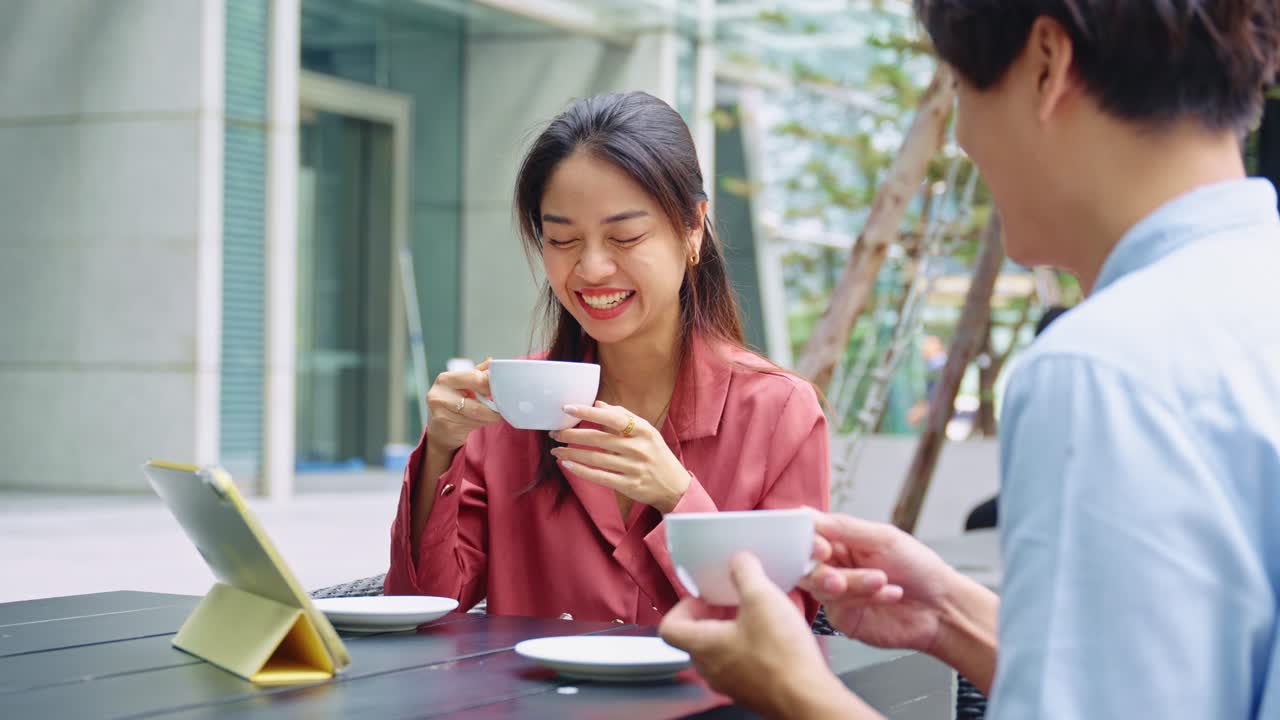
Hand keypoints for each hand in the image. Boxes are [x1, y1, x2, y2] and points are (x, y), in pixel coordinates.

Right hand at [424, 359, 502, 453]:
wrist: (438, 428)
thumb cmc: (452, 402)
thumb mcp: (462, 384)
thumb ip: (476, 373)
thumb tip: (491, 361)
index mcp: (445, 379)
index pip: (474, 378)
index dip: (490, 384)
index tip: (499, 389)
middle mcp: (439, 395)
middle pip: (476, 402)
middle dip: (493, 405)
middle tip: (501, 406)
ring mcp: (441, 413)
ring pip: (477, 415)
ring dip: (490, 416)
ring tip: (494, 414)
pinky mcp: (447, 428)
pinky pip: (472, 425)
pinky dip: (483, 423)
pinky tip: (482, 421)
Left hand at [550, 401, 690, 512]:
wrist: (674, 486)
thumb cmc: (656, 454)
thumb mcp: (646, 431)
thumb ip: (623, 416)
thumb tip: (597, 405)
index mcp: (643, 430)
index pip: (612, 418)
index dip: (588, 413)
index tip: (567, 408)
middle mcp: (639, 448)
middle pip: (598, 439)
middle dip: (572, 435)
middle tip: (555, 433)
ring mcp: (634, 468)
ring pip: (595, 459)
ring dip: (571, 453)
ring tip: (556, 450)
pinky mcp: (629, 486)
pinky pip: (599, 477)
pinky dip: (581, 471)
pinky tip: (567, 465)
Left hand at [660, 553, 866, 719]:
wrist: (807, 697)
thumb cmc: (780, 654)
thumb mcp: (762, 598)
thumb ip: (745, 572)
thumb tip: (738, 560)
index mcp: (702, 645)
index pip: (669, 627)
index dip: (682, 607)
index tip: (704, 597)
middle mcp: (710, 669)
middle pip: (695, 638)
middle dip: (711, 616)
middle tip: (731, 601)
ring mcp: (730, 684)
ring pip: (718, 652)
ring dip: (731, 631)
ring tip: (754, 616)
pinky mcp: (751, 691)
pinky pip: (740, 665)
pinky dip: (749, 647)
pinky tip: (773, 636)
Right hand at [799, 513, 963, 654]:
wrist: (941, 606)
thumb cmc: (918, 567)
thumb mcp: (883, 538)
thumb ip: (844, 528)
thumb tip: (808, 515)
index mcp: (841, 541)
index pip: (809, 536)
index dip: (807, 541)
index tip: (819, 546)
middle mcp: (835, 565)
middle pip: (806, 565)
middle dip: (822, 570)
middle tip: (838, 575)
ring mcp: (836, 593)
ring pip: (821, 587)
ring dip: (852, 583)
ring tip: (880, 580)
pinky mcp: (844, 617)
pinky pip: (838, 606)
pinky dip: (865, 597)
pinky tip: (890, 594)